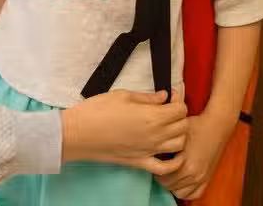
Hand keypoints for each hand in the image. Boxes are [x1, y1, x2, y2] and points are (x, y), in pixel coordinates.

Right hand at [61, 89, 189, 176]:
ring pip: (179, 145)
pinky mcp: (140, 162)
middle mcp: (155, 135)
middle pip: (183, 126)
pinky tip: (171, 153)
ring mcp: (149, 151)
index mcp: (152, 116)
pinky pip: (165, 167)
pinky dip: (174, 162)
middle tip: (167, 108)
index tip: (170, 95)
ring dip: (178, 135)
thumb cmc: (97, 110)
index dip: (178, 100)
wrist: (79, 133)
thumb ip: (147, 97)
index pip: (180, 109)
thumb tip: (164, 97)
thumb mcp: (123, 95)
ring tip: (167, 127)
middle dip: (179, 115)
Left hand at [156, 108, 236, 198]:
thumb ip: (164, 145)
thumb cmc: (196, 126)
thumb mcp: (177, 133)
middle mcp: (194, 175)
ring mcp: (202, 178)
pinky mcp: (207, 178)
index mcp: (186, 166)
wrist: (216, 126)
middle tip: (160, 167)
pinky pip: (195, 194)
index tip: (155, 163)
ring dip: (174, 185)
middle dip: (163, 178)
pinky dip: (186, 191)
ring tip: (170, 174)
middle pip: (171, 186)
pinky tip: (181, 181)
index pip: (164, 179)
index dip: (156, 171)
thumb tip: (151, 152)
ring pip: (181, 192)